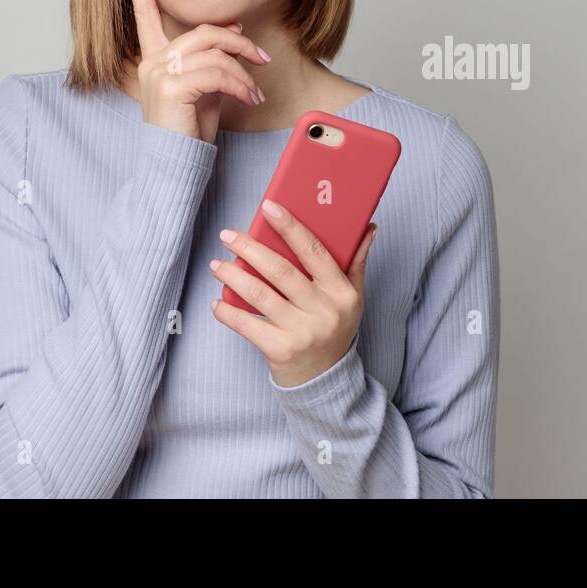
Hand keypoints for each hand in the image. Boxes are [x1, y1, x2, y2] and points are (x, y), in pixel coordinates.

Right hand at [119, 0, 270, 143]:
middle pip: (203, 32)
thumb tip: (234, 28)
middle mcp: (152, 61)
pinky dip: (240, 85)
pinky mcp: (171, 87)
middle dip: (239, 43)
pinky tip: (248, 99)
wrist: (177, 162)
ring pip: (215, 54)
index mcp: (154, 57)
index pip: (145, 14)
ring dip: (244, 72)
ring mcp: (158, 73)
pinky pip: (217, 74)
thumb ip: (213, 57)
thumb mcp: (205, 86)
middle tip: (262, 59)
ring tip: (254, 92)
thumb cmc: (190, 127)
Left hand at [210, 199, 378, 387]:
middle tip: (228, 235)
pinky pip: (248, 325)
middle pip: (281, 271)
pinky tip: (217, 302)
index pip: (315, 251)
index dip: (291, 227)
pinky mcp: (280, 350)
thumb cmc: (335, 329)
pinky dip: (228, 312)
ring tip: (217, 265)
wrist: (326, 379)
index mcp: (341, 292)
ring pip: (260, 295)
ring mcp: (302, 332)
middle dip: (250, 249)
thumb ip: (356, 262)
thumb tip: (369, 227)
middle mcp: (323, 311)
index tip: (269, 208)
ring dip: (233, 277)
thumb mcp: (353, 297)